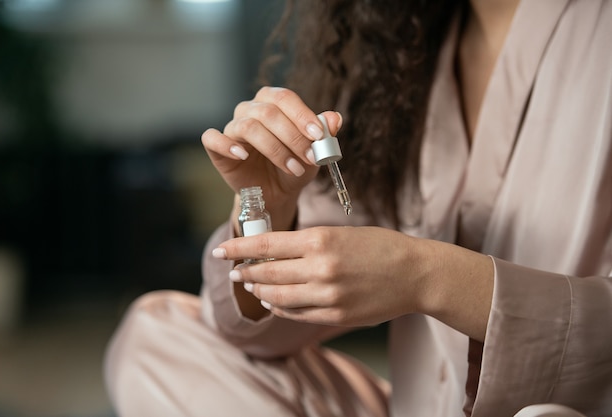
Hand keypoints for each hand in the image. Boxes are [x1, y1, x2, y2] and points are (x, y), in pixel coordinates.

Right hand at [201, 87, 341, 213]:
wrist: (275, 193)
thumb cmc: (293, 166)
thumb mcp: (314, 153)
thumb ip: (324, 134)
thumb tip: (335, 118)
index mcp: (272, 102)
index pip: (285, 98)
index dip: (302, 115)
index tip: (319, 135)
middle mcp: (249, 110)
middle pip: (268, 113)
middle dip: (293, 137)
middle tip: (311, 158)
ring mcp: (231, 127)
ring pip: (248, 127)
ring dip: (275, 149)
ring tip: (293, 167)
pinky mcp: (216, 148)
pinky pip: (212, 138)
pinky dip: (227, 145)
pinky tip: (243, 157)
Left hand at [213, 226, 428, 327]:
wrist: (415, 273)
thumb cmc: (380, 246)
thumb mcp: (341, 233)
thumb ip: (308, 244)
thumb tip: (273, 253)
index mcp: (321, 239)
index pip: (266, 244)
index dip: (239, 248)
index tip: (222, 250)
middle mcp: (321, 268)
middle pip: (268, 272)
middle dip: (246, 273)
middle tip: (236, 273)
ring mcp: (328, 295)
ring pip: (279, 296)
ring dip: (262, 291)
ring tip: (254, 286)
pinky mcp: (336, 315)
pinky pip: (297, 314)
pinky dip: (281, 308)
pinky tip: (276, 302)